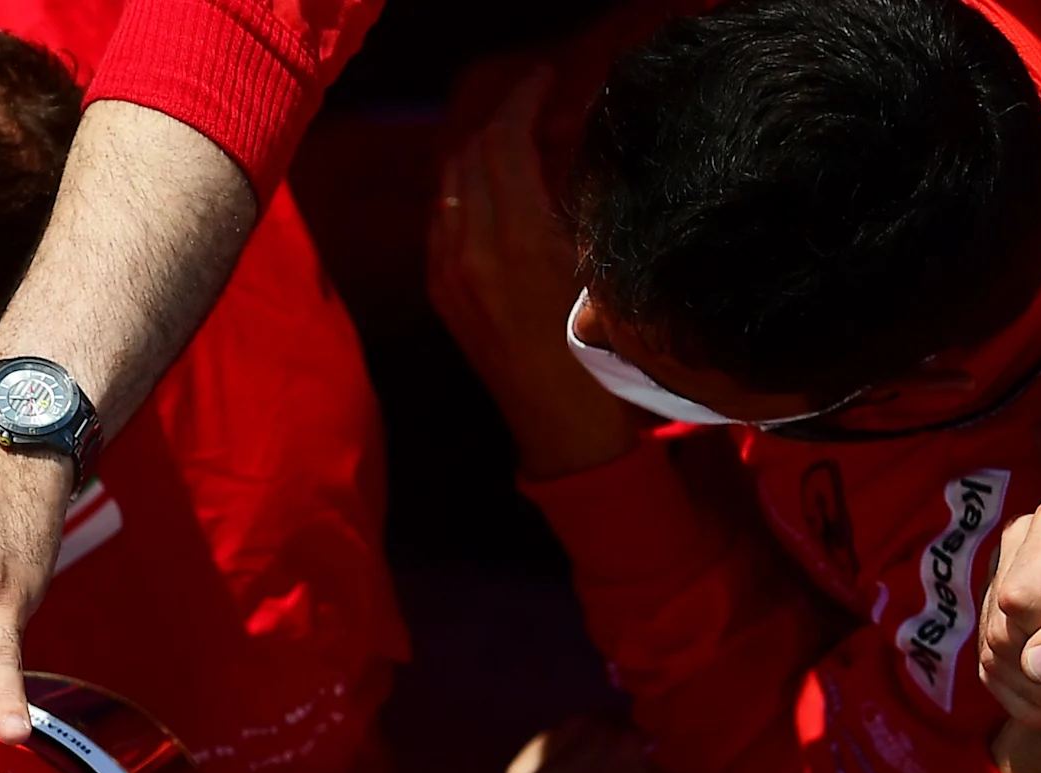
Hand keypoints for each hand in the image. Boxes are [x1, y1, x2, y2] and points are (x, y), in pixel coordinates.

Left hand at [428, 69, 638, 480]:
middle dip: (500, 119)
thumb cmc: (601, 350)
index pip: (504, 140)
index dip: (523, 99)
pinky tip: (488, 189)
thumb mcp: (601, 263)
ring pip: (449, 183)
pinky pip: (440, 219)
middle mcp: (473, 249)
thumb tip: (566, 141)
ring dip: (477, 152)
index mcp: (520, 238)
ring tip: (512, 140)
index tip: (543, 79)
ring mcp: (448, 271)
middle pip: (470, 153)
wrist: (560, 424)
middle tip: (533, 105)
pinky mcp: (439, 291)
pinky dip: (462, 190)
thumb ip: (576, 197)